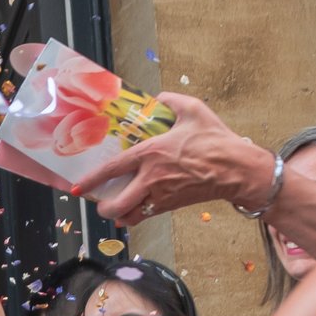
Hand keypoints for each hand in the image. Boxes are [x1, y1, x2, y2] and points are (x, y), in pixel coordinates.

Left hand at [70, 93, 269, 224]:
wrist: (237, 169)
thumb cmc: (216, 140)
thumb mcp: (194, 110)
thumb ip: (171, 100)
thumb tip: (159, 98)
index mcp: (152, 154)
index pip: (112, 169)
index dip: (91, 180)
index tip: (77, 187)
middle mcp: (152, 178)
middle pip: (116, 204)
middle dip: (102, 207)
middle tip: (99, 201)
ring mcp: (162, 195)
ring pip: (130, 216)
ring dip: (118, 214)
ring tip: (114, 207)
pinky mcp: (172, 205)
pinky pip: (145, 217)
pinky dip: (135, 217)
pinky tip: (132, 211)